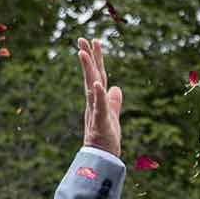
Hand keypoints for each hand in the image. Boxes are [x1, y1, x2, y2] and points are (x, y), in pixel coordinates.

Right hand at [78, 37, 122, 158]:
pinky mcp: (99, 123)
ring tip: (83, 53)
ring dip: (88, 70)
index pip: (97, 75)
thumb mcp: (112, 116)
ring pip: (91, 87)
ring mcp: (95, 112)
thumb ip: (114, 101)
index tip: (93, 41)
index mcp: (97, 100)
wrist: (102, 160)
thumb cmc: (106, 140)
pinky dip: (98, 95)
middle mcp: (93, 103)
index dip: (96, 59)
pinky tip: (97, 84)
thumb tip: (116, 88)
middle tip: (82, 39)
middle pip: (91, 76)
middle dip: (88, 57)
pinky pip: (99, 107)